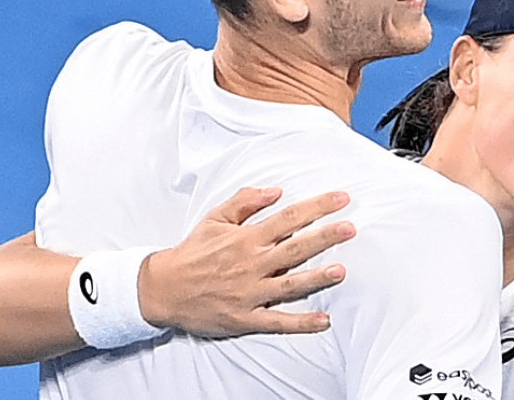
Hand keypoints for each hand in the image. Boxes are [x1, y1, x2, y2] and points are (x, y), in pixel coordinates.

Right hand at [138, 187, 354, 335]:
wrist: (163, 288)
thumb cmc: (193, 252)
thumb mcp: (215, 218)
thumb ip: (245, 202)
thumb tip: (275, 191)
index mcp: (246, 238)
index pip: (288, 218)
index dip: (317, 207)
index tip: (341, 199)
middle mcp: (251, 264)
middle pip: (295, 248)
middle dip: (324, 237)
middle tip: (350, 228)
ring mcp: (250, 292)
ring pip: (289, 284)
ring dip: (316, 278)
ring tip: (341, 271)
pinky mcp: (245, 317)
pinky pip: (277, 321)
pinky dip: (301, 322)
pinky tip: (323, 320)